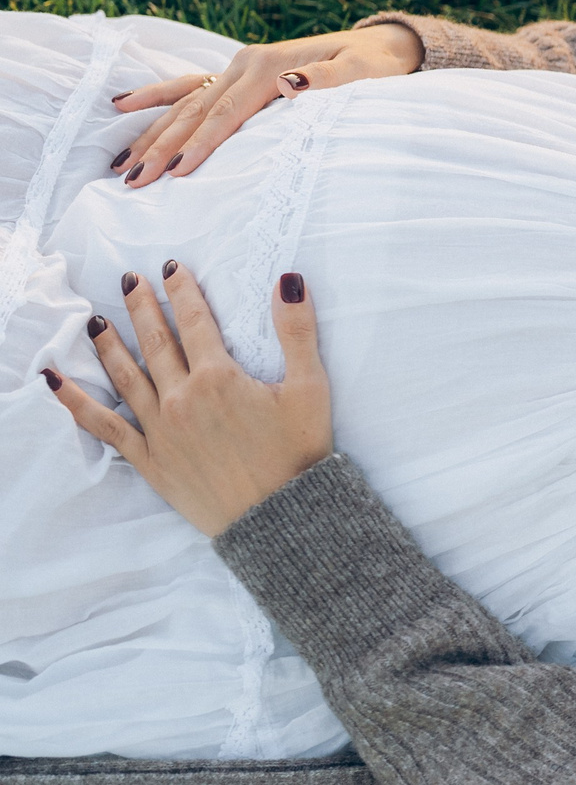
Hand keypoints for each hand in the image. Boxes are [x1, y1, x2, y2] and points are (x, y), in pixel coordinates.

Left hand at [42, 262, 333, 536]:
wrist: (281, 517)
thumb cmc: (299, 454)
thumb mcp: (311, 389)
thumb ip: (297, 331)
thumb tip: (287, 280)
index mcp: (218, 377)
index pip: (195, 321)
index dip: (182, 291)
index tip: (171, 267)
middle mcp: (181, 397)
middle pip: (156, 342)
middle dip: (142, 307)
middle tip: (128, 281)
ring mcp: (160, 429)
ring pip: (126, 376)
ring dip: (110, 345)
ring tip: (96, 322)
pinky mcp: (150, 459)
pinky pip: (104, 427)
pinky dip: (77, 404)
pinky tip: (55, 382)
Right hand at [111, 21, 424, 189]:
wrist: (377, 45)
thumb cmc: (373, 66)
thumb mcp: (360, 73)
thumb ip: (327, 79)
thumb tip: (289, 83)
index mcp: (268, 66)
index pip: (227, 112)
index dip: (202, 142)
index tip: (178, 171)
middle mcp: (244, 64)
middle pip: (195, 112)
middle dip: (163, 147)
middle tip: (134, 181)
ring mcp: (236, 67)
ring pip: (184, 104)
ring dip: (151, 133)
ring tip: (119, 164)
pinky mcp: (236, 73)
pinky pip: (188, 87)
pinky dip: (156, 98)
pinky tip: (121, 106)